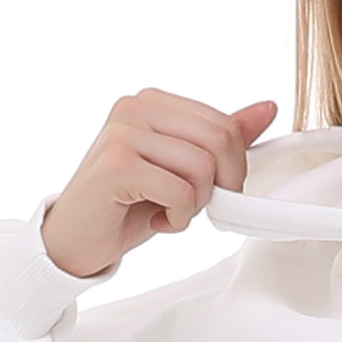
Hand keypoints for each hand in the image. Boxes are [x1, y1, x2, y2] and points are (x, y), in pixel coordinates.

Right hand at [41, 88, 279, 278]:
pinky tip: (156, 220)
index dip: (234, 167)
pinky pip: (181, 192)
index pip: (224, 124)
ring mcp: (123, 132)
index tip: (214, 191)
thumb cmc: (127, 205)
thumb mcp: (183, 170)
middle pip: (220, 140)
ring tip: (168, 211)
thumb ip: (219, 139)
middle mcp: (136, 107)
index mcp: (153, 101)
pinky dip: (178, 218)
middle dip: (221, 185)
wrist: (75, 240)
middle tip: (195, 207)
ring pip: (203, 168)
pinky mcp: (117, 165)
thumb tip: (266, 109)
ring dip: (195, 204)